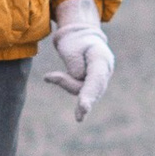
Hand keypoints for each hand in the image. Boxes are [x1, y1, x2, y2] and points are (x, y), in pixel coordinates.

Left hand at [43, 0, 112, 121]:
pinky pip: (77, 90)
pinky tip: (49, 77)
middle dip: (84, 101)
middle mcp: (105, 70)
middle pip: (92, 88)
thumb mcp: (70, 48)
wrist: (82, 37)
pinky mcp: (92, 86)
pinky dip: (64, 83)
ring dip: (65, 83)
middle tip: (79, 118)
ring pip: (82, 91)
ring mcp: (100, 80)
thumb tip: (78, 78)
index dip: (90, 93)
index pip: (96, 78)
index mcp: (102, 58)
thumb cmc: (75, 41)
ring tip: (49, 76)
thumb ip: (74, 64)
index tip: (84, 106)